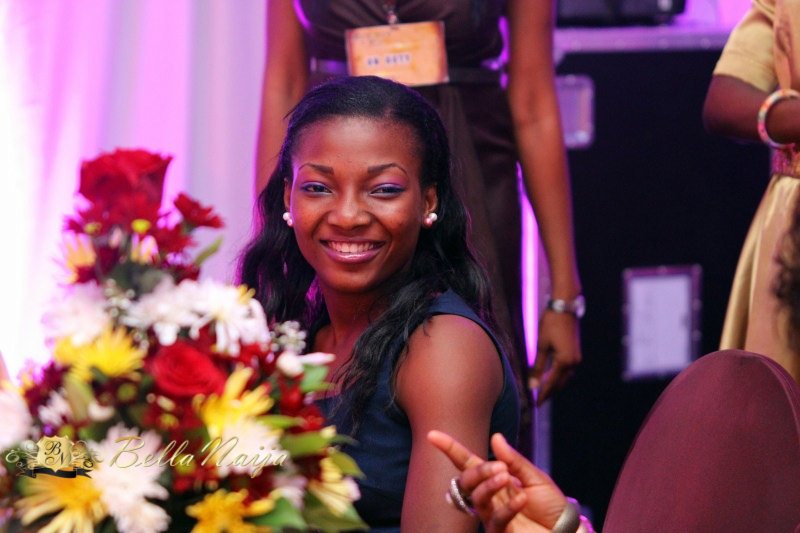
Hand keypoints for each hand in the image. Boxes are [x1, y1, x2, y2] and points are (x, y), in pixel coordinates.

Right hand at [428, 430, 566, 532]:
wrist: (567, 530)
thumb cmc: (552, 505)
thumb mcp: (536, 477)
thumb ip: (514, 460)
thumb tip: (495, 437)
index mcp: (496, 480)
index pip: (467, 462)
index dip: (450, 449)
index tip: (432, 435)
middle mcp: (490, 497)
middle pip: (467, 481)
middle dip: (478, 471)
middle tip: (499, 468)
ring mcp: (493, 516)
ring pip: (477, 498)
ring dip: (489, 485)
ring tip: (507, 478)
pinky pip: (496, 519)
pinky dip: (507, 507)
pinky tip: (521, 499)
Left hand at [531, 310, 580, 403]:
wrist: (564, 307)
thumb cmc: (550, 324)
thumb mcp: (541, 345)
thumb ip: (538, 367)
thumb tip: (533, 385)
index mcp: (564, 361)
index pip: (551, 384)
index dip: (542, 395)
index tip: (535, 404)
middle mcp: (574, 362)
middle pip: (560, 383)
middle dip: (549, 392)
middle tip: (538, 401)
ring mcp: (576, 358)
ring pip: (564, 378)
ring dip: (554, 385)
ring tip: (542, 392)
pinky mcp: (575, 353)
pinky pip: (567, 370)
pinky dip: (558, 376)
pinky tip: (551, 378)